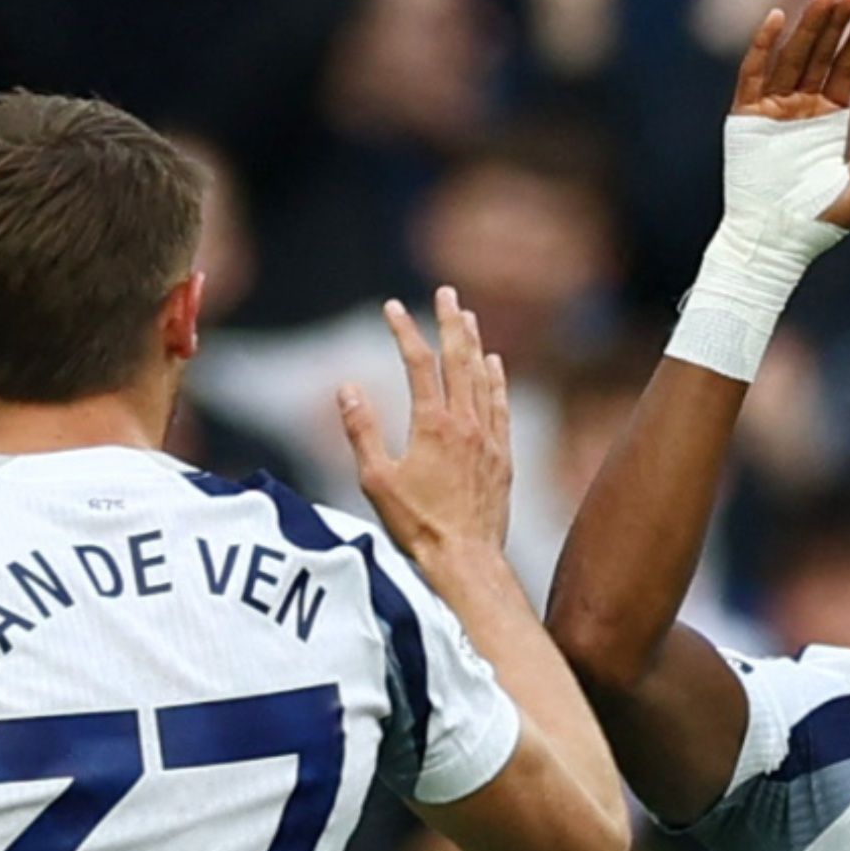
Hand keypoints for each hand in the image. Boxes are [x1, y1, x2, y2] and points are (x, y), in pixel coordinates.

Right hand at [341, 287, 512, 566]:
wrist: (466, 559)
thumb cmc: (416, 525)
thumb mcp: (376, 480)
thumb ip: (361, 430)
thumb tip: (347, 387)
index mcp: (432, 424)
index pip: (417, 363)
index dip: (404, 331)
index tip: (391, 307)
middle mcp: (465, 423)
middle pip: (459, 359)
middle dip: (450, 321)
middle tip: (447, 292)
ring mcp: (488, 438)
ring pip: (483, 378)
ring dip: (475, 344)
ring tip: (468, 317)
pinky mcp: (502, 456)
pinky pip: (501, 406)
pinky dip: (497, 380)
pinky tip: (495, 364)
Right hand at [730, 0, 849, 227]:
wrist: (777, 244)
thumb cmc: (819, 221)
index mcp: (827, 120)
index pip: (845, 69)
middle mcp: (799, 109)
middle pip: (819, 55)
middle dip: (834, 23)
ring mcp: (772, 112)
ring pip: (790, 57)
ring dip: (806, 26)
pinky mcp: (746, 119)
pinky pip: (752, 75)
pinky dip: (762, 47)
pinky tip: (778, 19)